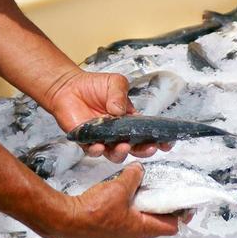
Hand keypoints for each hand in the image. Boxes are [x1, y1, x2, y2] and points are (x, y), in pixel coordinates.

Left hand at [45, 69, 169, 162]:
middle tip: (150, 148)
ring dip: (121, 153)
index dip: (158, 139)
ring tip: (123, 146)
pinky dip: (97, 150)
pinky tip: (99, 146)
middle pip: (135, 148)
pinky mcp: (86, 141)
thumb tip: (120, 111)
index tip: (167, 143)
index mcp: (129, 120)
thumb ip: (120, 94)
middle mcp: (118, 133)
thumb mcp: (115, 83)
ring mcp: (103, 139)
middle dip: (144, 151)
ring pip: (115, 154)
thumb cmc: (94, 85)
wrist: (69, 87)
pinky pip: (93, 151)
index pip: (146, 132)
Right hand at [47, 164, 180, 237]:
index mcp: (141, 229)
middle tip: (168, 189)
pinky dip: (130, 203)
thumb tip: (139, 169)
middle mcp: (132, 234)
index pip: (171, 227)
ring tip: (149, 186)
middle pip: (157, 222)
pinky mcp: (107, 226)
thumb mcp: (120, 188)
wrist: (67, 221)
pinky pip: (126, 215)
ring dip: (146, 203)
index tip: (186, 202)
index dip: (181, 214)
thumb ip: (133, 177)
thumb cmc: (94, 211)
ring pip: (140, 218)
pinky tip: (126, 189)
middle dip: (164, 206)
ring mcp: (119, 232)